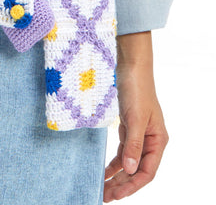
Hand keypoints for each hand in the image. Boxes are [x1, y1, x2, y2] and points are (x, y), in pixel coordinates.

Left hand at [103, 31, 168, 201]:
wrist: (131, 67)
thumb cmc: (136, 90)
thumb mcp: (134, 118)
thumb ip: (132, 144)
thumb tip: (128, 169)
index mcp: (157, 141)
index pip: (146, 172)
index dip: (131, 185)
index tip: (115, 195)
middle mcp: (150, 140)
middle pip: (137, 169)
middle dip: (122, 185)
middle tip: (104, 196)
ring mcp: (139, 134)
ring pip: (129, 162)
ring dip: (117, 176)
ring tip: (103, 189)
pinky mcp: (129, 127)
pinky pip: (122, 150)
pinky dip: (114, 161)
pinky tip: (105, 171)